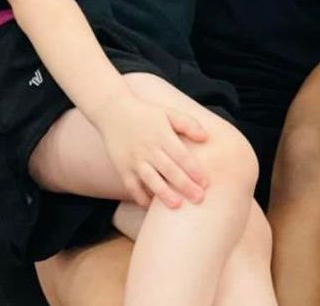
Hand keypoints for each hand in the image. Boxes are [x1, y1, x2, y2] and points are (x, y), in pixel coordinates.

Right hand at [93, 94, 211, 208]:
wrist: (113, 112)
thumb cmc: (146, 114)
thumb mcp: (168, 113)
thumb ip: (188, 124)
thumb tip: (206, 137)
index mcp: (162, 135)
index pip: (181, 155)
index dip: (194, 169)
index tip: (206, 183)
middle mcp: (149, 149)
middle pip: (169, 170)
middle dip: (185, 186)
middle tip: (199, 199)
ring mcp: (134, 160)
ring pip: (151, 180)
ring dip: (164, 194)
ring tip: (176, 206)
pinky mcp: (123, 168)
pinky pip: (132, 186)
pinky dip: (140, 197)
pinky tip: (150, 206)